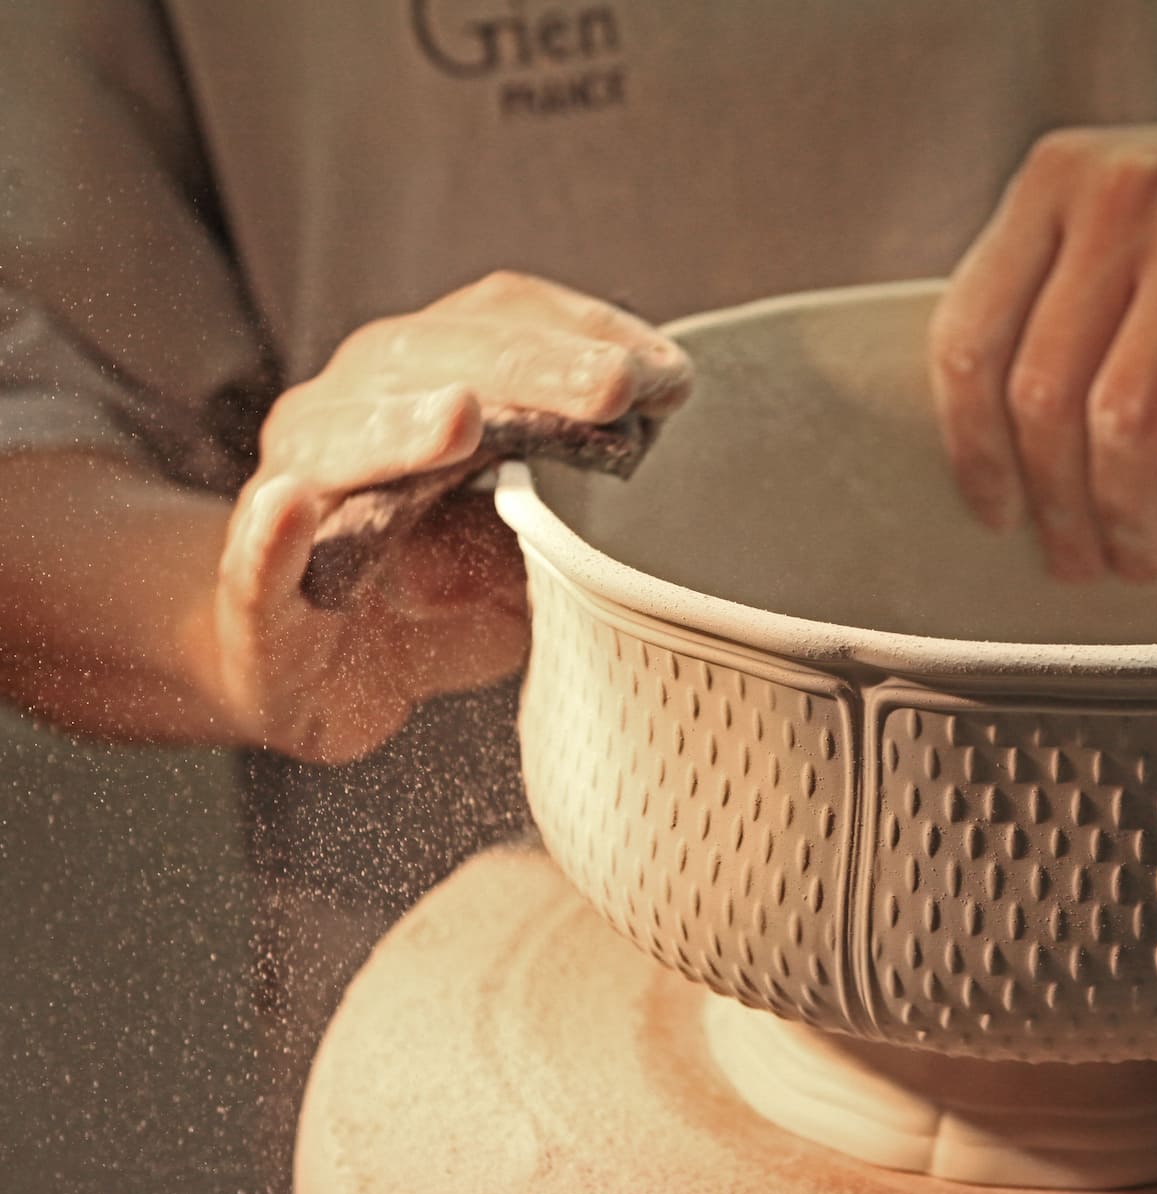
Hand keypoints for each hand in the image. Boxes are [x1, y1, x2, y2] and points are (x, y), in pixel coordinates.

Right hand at [214, 271, 689, 762]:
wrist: (308, 673)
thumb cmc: (433, 594)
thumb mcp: (532, 548)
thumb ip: (579, 509)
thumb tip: (660, 469)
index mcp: (422, 382)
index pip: (499, 323)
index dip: (581, 331)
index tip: (669, 369)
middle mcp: (349, 413)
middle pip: (432, 362)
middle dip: (529, 369)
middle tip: (612, 385)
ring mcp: (292, 493)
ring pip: (336, 442)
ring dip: (400, 425)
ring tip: (460, 418)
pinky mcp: (252, 588)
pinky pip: (253, 557)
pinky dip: (272, 533)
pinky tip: (295, 507)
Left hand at [929, 86, 1156, 580]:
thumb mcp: (1145, 207)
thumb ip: (1067, 281)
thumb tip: (1000, 441)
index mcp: (1060, 176)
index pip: (969, 334)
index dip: (973, 446)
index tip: (995, 510)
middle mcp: (1122, 190)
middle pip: (1042, 394)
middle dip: (1056, 505)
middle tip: (1078, 562)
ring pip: (1121, 421)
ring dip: (1125, 516)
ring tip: (1140, 557)